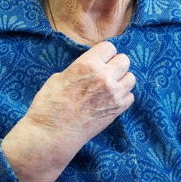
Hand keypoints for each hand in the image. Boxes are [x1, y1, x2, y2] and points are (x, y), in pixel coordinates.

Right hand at [1, 41, 134, 181]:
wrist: (52, 134)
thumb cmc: (49, 105)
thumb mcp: (59, 77)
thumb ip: (80, 68)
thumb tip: (91, 68)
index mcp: (87, 64)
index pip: (109, 47)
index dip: (103, 53)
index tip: (98, 59)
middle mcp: (104, 77)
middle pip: (124, 60)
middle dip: (115, 64)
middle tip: (105, 72)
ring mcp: (114, 94)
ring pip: (131, 77)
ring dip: (122, 79)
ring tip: (109, 86)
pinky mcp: (117, 110)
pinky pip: (130, 96)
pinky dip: (123, 96)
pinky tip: (110, 99)